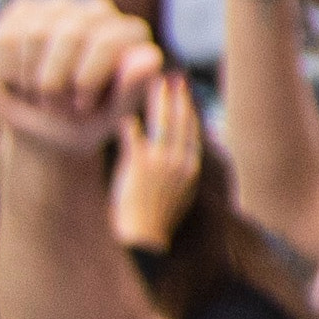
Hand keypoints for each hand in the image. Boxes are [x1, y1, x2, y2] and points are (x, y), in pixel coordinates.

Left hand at [108, 78, 206, 246]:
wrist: (142, 239)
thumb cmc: (155, 221)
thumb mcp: (179, 196)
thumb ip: (182, 174)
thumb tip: (184, 158)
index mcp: (190, 169)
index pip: (192, 132)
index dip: (188, 111)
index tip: (184, 96)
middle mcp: (179, 162)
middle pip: (181, 121)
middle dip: (178, 97)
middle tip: (173, 78)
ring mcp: (160, 162)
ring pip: (162, 122)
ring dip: (159, 100)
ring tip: (155, 83)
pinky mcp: (138, 164)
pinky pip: (134, 135)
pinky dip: (129, 124)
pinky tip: (125, 116)